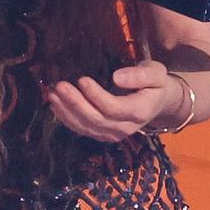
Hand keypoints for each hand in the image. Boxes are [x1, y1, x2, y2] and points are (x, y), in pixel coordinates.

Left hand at [44, 60, 185, 142]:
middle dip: (75, 103)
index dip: (95, 95)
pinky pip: (82, 130)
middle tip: (60, 86)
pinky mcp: (102, 135)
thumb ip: (140, 75)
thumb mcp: (156, 74)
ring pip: (86, 127)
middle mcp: (124, 128)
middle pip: (95, 119)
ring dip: (67, 111)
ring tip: (52, 94)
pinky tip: (55, 105)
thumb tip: (117, 77)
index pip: (113, 108)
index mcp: (138, 112)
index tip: (82, 79)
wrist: (158, 103)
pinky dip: (66, 118)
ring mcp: (112, 134)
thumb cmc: (155, 84)